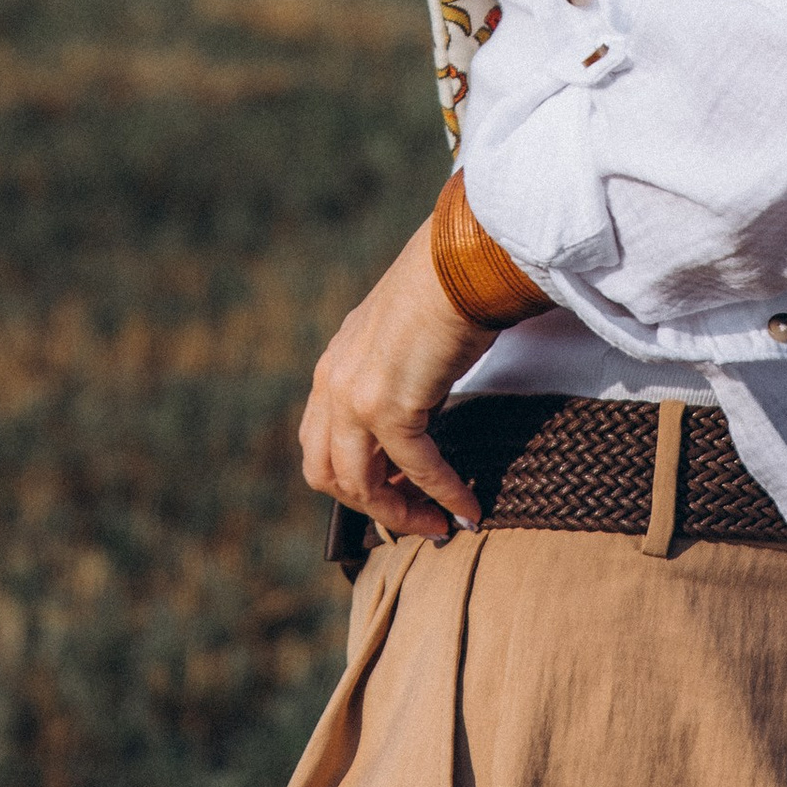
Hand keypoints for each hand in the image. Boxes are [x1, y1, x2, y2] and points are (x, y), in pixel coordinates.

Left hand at [300, 217, 496, 541]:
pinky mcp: (388, 403)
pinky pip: (414, 467)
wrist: (462, 262)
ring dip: (400, 512)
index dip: (353, 481)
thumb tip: (418, 421)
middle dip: (370, 507)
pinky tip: (466, 504)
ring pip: (358, 483)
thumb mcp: (401, 342)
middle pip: (326, 474)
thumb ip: (393, 379)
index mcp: (333, 368)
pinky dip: (441, 493)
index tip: (397, 495)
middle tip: (415, 519)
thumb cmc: (446, 292)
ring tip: (437, 524)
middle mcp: (332, 382)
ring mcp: (354, 395)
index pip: (321, 445)